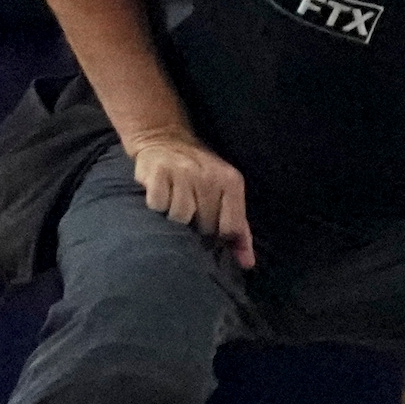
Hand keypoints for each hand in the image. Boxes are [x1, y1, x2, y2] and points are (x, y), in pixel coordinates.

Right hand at [130, 134, 255, 267]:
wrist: (166, 139)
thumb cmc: (201, 174)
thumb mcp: (226, 194)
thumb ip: (238, 228)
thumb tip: (247, 264)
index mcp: (232, 182)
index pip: (230, 227)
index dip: (219, 237)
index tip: (210, 234)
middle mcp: (210, 176)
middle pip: (204, 226)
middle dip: (196, 228)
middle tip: (191, 214)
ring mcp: (183, 173)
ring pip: (179, 217)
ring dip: (174, 218)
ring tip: (174, 204)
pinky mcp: (158, 173)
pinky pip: (157, 205)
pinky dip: (156, 206)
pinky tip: (161, 195)